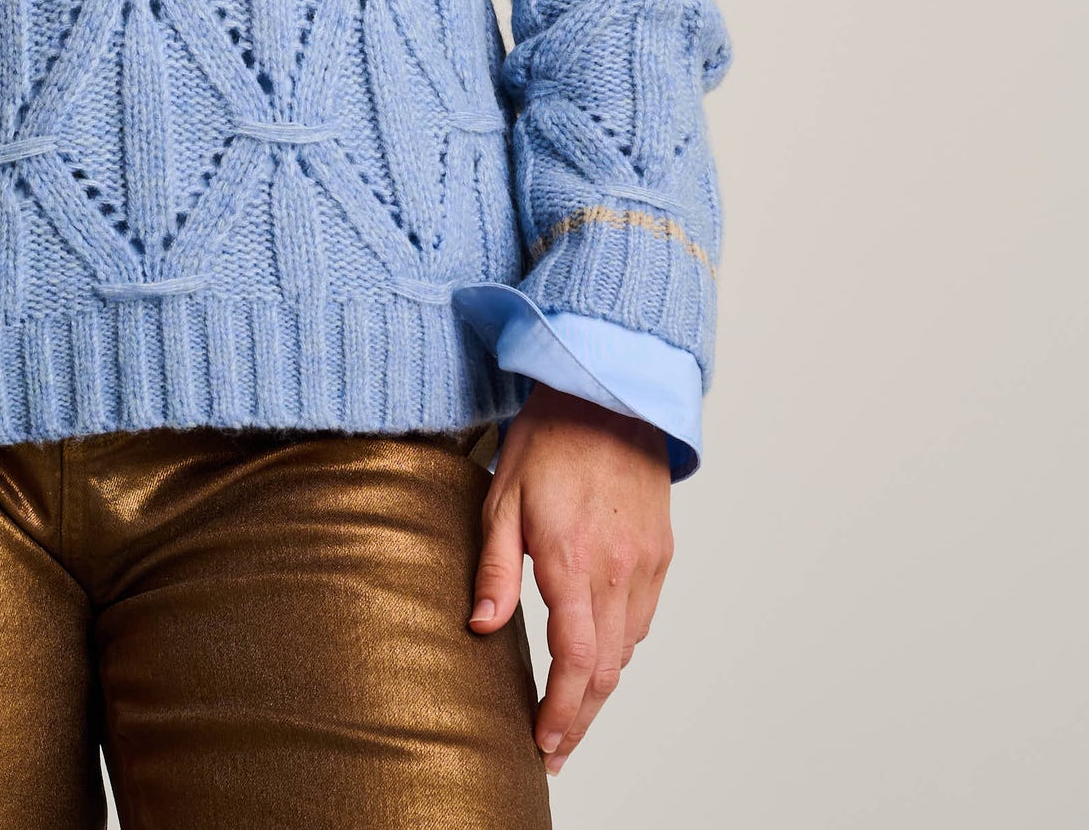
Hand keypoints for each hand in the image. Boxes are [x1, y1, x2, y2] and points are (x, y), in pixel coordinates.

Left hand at [467, 385, 673, 777]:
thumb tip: (481, 627)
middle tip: (554, 747)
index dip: (563, 709)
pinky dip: (619, 646)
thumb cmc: (548, 438)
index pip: (576, 660)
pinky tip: (597, 653)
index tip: (545, 740)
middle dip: (580, 716)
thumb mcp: (502, 496)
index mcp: (573, 558)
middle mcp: (618, 569)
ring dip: (601, 686)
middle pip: (607, 670)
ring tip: (570, 710)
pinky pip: (641, 617)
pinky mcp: (660, 552)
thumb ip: (494, 568)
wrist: (610, 393)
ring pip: (628, 649)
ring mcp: (645, 562)